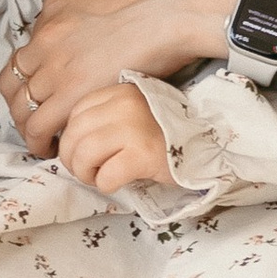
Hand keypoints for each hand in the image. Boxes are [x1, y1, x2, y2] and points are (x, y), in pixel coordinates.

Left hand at [6, 0, 243, 145]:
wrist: (173, 7)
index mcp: (54, 11)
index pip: (26, 50)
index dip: (31, 75)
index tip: (44, 88)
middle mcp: (47, 38)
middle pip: (14, 79)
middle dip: (21, 102)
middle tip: (36, 117)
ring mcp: (57, 65)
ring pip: (22, 105)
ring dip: (27, 124)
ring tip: (41, 140)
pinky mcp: (73, 92)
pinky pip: (39, 124)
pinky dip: (39, 139)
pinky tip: (51, 148)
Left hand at [55, 84, 171, 195]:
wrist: (207, 148)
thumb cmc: (165, 136)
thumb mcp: (133, 114)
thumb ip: (106, 118)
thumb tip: (69, 141)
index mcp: (120, 92)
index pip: (76, 113)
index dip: (71, 137)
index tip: (82, 152)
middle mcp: (124, 105)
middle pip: (74, 134)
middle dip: (72, 159)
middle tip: (87, 171)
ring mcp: (133, 129)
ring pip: (84, 154)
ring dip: (86, 174)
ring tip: (99, 178)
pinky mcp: (142, 155)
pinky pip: (106, 175)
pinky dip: (105, 185)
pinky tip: (117, 183)